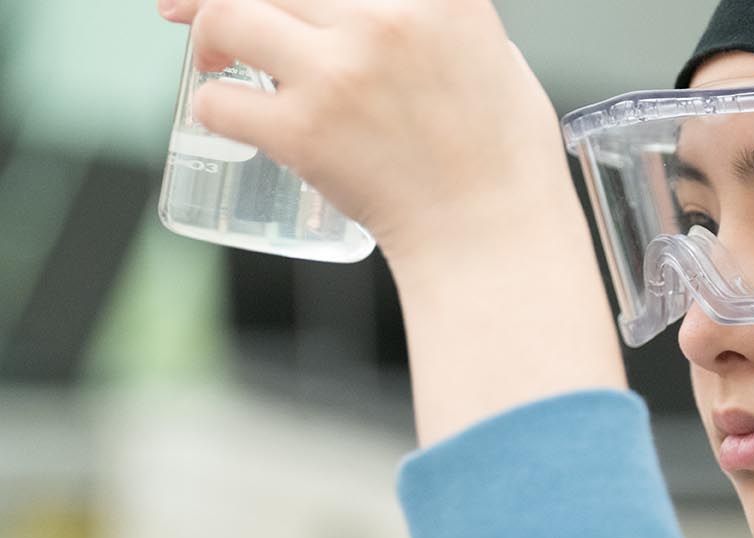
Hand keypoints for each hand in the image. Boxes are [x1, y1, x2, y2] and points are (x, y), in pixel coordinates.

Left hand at [159, 0, 627, 445]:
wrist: (493, 237)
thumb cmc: (506, 163)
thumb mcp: (499, 62)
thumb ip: (448, 29)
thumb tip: (414, 22)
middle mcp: (385, 21)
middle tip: (185, 6)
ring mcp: (339, 75)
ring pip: (230, 17)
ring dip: (205, 32)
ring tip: (211, 60)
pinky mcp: (303, 132)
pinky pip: (220, 103)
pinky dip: (213, 109)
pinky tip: (228, 118)